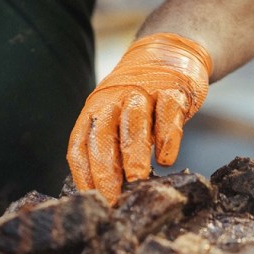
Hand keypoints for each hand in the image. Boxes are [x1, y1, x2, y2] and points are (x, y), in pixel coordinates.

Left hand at [66, 32, 211, 202]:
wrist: (169, 53)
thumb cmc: (139, 99)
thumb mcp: (116, 117)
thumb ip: (112, 148)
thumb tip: (109, 195)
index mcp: (94, 111)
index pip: (80, 144)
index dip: (83, 173)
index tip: (92, 200)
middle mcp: (114, 100)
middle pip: (103, 136)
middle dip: (105, 170)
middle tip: (112, 198)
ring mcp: (144, 93)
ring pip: (134, 125)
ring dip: (134, 156)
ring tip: (137, 183)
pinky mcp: (173, 91)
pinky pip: (168, 114)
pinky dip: (167, 138)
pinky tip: (167, 160)